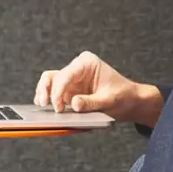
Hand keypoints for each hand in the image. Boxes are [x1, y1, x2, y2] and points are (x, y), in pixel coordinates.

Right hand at [34, 51, 161, 124]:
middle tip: (44, 105)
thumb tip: (73, 104)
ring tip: (41, 105)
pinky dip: (50, 100)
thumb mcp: (110, 100)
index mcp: (87, 63)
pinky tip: (47, 108)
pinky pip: (55, 93)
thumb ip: (91, 102)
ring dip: (44, 93)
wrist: (131, 101)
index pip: (66, 75)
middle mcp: (77, 68)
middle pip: (54, 77)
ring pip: (50, 83)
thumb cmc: (124, 96)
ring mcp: (73, 80)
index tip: (58, 107)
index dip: (58, 91)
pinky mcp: (71, 91)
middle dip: (48, 91)